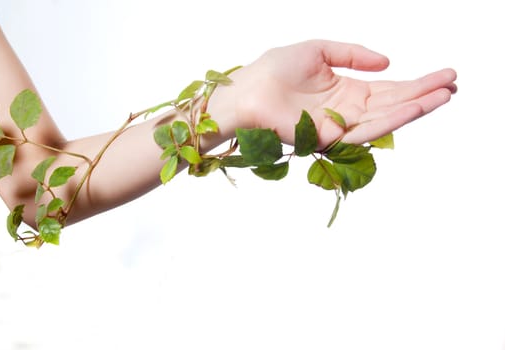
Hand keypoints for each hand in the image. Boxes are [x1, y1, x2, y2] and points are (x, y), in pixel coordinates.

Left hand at [230, 39, 456, 146]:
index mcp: (345, 91)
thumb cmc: (275, 69)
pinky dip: (392, 119)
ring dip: (415, 108)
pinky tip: (414, 107)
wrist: (248, 89)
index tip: (443, 75)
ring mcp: (339, 126)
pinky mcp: (330, 139)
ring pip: (384, 118)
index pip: (387, 89)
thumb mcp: (319, 49)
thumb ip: (353, 54)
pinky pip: (365, 129)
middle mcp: (347, 111)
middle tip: (453, 84)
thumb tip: (388, 63)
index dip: (415, 83)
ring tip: (444, 95)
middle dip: (423, 94)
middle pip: (392, 104)